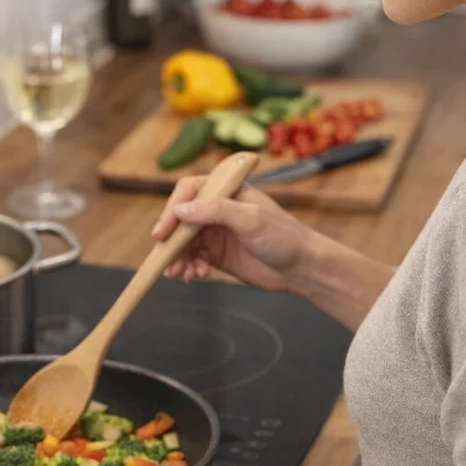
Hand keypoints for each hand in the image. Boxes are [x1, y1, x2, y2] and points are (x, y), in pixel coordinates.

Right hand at [151, 176, 317, 292]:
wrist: (302, 269)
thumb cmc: (284, 237)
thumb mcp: (251, 219)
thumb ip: (216, 211)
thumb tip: (180, 209)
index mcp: (228, 190)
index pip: (190, 190)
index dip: (172, 208)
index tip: (163, 232)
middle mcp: (218, 208)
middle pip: (182, 217)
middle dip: (172, 239)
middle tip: (168, 260)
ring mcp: (216, 231)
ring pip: (184, 240)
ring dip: (179, 257)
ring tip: (183, 273)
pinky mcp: (217, 253)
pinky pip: (192, 257)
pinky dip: (189, 266)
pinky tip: (196, 275)